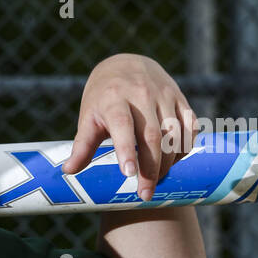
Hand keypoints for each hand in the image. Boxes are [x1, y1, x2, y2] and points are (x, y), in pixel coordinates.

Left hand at [61, 53, 198, 201]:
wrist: (127, 63)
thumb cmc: (103, 97)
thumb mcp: (88, 117)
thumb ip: (82, 145)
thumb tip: (68, 171)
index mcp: (114, 99)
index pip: (122, 125)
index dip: (126, 150)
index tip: (129, 175)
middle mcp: (142, 94)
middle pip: (152, 136)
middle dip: (151, 169)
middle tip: (145, 194)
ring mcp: (164, 95)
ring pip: (174, 133)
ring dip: (168, 162)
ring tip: (157, 181)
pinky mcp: (180, 97)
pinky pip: (189, 126)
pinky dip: (184, 148)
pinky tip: (173, 162)